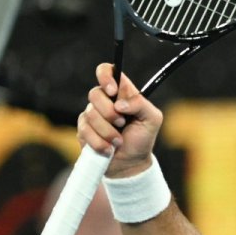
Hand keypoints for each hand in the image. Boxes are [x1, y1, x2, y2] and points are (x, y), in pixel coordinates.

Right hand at [80, 63, 163, 177]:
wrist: (130, 163)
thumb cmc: (143, 139)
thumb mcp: (152, 120)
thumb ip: (141, 105)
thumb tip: (119, 104)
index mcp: (123, 93)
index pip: (107, 71)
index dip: (105, 76)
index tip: (112, 91)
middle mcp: (105, 101)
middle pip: (94, 94)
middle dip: (109, 113)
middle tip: (122, 123)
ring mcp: (92, 115)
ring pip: (90, 114)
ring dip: (107, 132)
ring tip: (118, 141)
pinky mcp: (83, 130)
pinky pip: (84, 131)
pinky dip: (99, 142)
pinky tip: (109, 148)